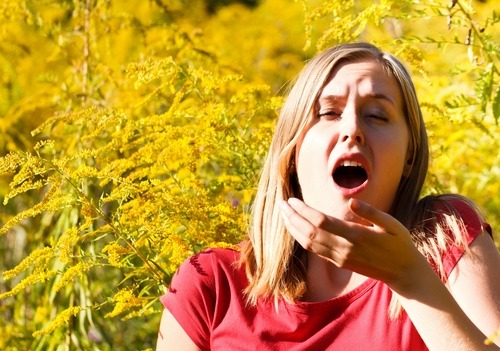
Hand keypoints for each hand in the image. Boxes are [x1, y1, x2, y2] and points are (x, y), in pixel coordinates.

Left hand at [279, 197, 427, 290]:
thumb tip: (351, 201)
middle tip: (281, 203)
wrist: (403, 272)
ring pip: (308, 243)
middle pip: (309, 232)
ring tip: (283, 214)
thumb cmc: (400, 244)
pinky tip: (296, 228)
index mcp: (355, 235)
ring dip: (293, 228)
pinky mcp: (338, 263)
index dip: (303, 210)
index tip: (292, 199)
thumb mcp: (392, 224)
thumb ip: (371, 212)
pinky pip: (314, 250)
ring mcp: (339, 257)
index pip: (321, 221)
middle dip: (292, 217)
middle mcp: (343, 248)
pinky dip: (301, 238)